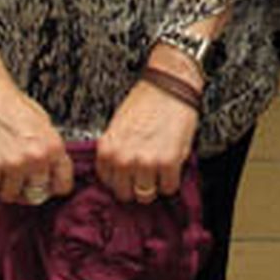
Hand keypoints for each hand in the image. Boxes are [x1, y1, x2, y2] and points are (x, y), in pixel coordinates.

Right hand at [0, 73, 73, 204]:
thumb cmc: (11, 103)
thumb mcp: (43, 124)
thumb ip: (49, 149)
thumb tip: (51, 170)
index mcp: (53, 147)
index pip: (62, 185)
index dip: (53, 187)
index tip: (46, 187)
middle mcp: (36, 158)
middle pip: (35, 194)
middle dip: (27, 187)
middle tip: (19, 176)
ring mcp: (13, 164)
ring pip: (11, 195)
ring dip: (5, 185)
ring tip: (2, 166)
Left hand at [96, 76, 199, 203]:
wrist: (170, 84)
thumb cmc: (146, 101)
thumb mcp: (118, 127)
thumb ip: (116, 153)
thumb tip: (121, 176)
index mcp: (107, 150)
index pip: (109, 184)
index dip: (123, 179)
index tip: (131, 174)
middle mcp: (123, 159)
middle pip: (126, 195)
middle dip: (137, 185)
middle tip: (147, 173)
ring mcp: (145, 163)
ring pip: (147, 195)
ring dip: (155, 185)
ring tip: (160, 169)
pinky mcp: (169, 162)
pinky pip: (168, 188)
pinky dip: (172, 180)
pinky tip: (172, 165)